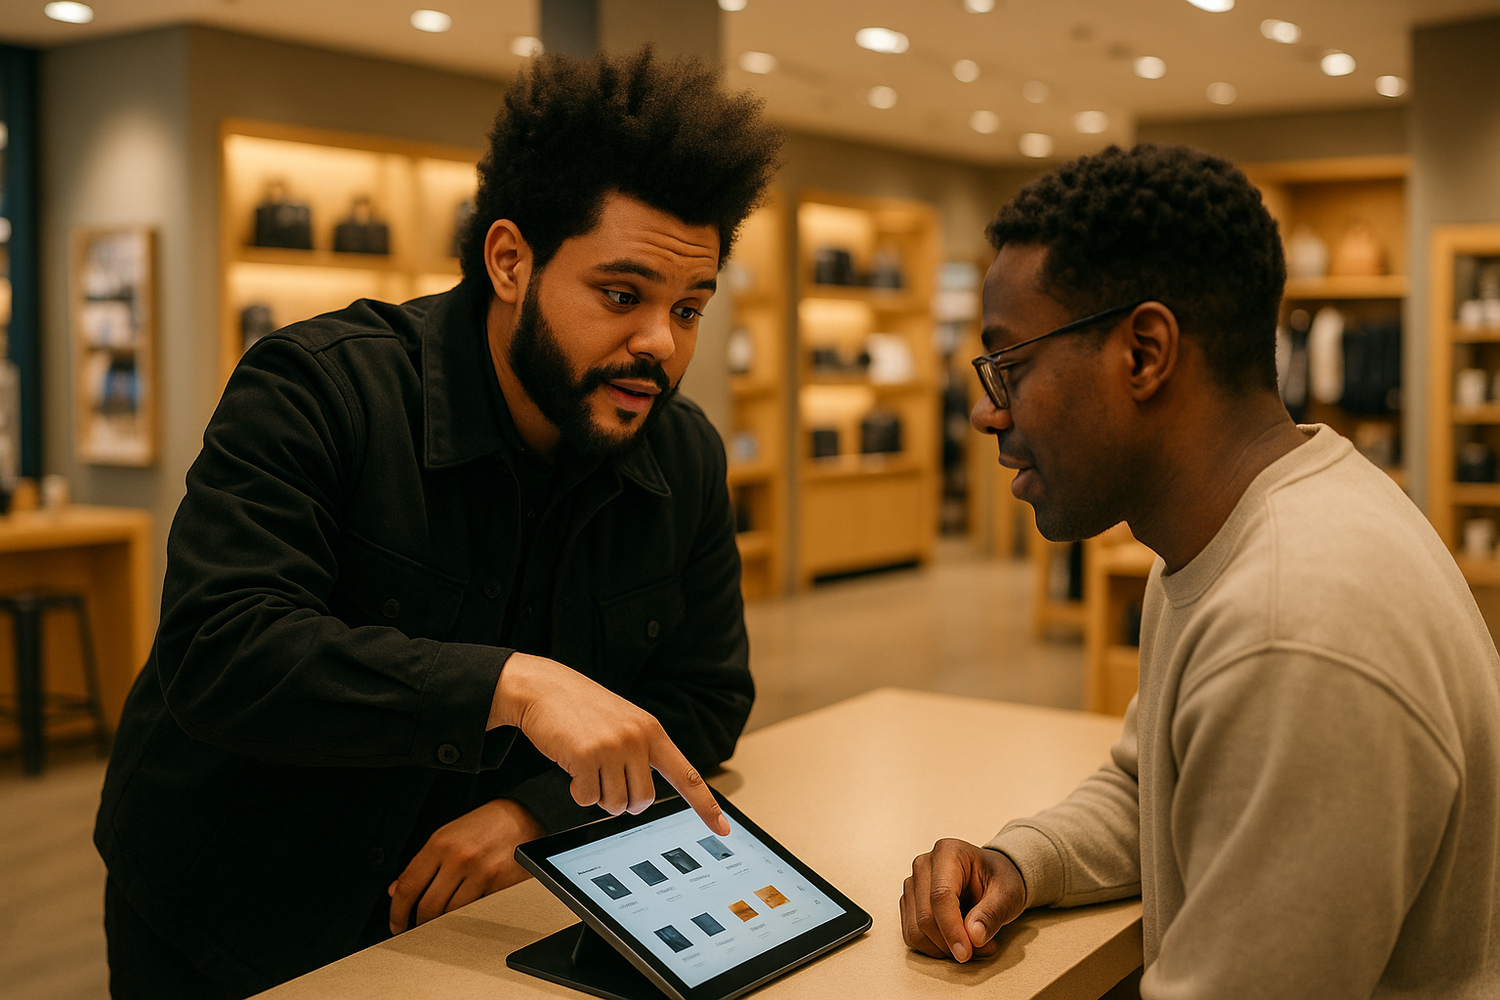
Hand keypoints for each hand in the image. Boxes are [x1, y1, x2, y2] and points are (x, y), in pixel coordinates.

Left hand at [388, 798, 542, 933]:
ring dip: (445, 921)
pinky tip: (468, 908)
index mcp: (440, 844)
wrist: (520, 816)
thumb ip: (421, 865)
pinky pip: (478, 911)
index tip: (397, 923)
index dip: (397, 911)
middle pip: (429, 906)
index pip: (408, 886)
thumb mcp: (445, 837)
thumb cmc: (482, 826)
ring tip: (444, 918)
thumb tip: (397, 890)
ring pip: (453, 913)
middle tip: (419, 927)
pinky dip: (470, 915)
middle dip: (420, 923)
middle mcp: (459, 858)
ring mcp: (481, 872)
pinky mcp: (501, 884)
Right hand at [489, 652, 728, 835]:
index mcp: (653, 731)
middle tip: (605, 779)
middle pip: (642, 801)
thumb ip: (641, 753)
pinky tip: (572, 766)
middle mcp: (638, 738)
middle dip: (622, 801)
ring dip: (598, 796)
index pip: (687, 775)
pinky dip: (578, 791)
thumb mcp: (623, 723)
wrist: (544, 687)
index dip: (706, 805)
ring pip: (615, 804)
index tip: (723, 830)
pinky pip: (588, 799)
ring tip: (587, 766)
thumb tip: (641, 800)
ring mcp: (613, 746)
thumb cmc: (582, 710)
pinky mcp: (586, 755)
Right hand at [901, 839, 1025, 962]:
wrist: (991, 876)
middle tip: (982, 949)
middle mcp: (924, 865)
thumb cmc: (999, 879)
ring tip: (973, 946)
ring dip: (942, 949)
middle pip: (925, 917)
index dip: (951, 930)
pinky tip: (956, 941)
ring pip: (915, 930)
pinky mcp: (909, 902)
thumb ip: (992, 913)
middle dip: (951, 943)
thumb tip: (974, 937)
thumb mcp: (1008, 893)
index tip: (966, 953)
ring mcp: (913, 883)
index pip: (940, 896)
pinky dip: (933, 947)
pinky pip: (911, 935)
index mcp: (948, 853)